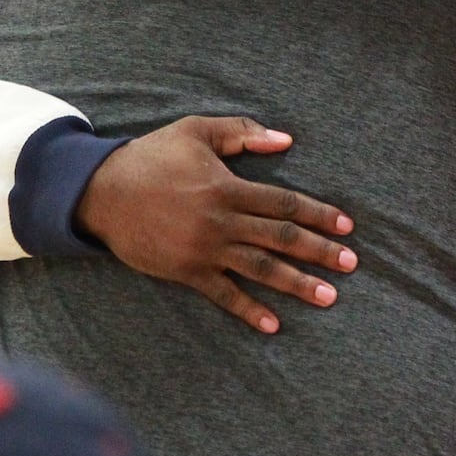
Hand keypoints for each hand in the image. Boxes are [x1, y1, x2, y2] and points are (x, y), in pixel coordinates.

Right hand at [76, 115, 356, 333]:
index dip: (317, 213)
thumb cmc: (153, 156)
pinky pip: (223, 294)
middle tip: (352, 264)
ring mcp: (205, 249)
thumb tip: (286, 140)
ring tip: (328, 296)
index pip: (284, 203)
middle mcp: (221, 221)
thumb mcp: (196, 130)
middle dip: (320, 251)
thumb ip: (242, 133)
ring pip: (260, 269)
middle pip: (280, 238)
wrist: (103, 192)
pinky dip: (248, 310)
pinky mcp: (186, 271)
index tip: (345, 226)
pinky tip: (272, 324)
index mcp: (228, 186)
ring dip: (296, 283)